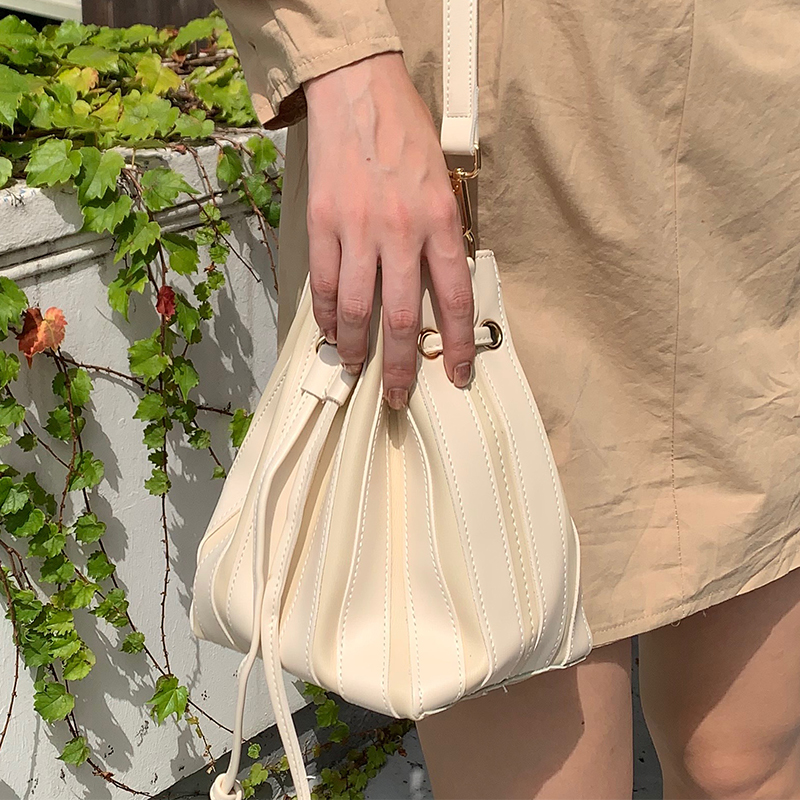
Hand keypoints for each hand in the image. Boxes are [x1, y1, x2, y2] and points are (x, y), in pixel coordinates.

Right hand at [303, 51, 474, 409]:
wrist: (358, 89)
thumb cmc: (405, 133)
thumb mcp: (444, 182)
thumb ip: (443, 234)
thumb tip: (438, 286)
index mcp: (439, 221)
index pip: (454, 299)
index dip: (458, 345)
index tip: (458, 374)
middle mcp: (401, 231)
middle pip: (402, 319)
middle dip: (402, 368)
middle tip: (399, 396)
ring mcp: (358, 229)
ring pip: (356, 310)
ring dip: (356, 349)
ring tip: (357, 369)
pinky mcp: (322, 224)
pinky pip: (322, 284)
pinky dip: (324, 315)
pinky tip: (328, 331)